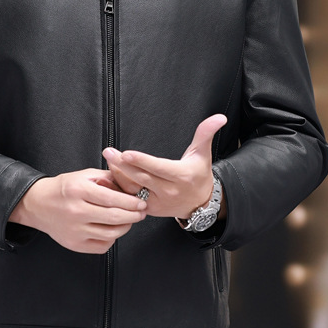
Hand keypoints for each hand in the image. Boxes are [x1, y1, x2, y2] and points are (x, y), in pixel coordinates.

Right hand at [9, 168, 147, 253]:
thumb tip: (130, 185)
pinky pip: (102, 245)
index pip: (112, 198)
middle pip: (114, 217)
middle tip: (142, 212)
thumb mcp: (83, 175)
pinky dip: (112, 238)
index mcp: (78, 190)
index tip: (141, 201)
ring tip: (129, 220)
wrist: (38, 205)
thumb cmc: (63, 189)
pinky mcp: (75, 244)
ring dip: (126, 227)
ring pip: (111, 233)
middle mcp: (76, 211)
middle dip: (134, 215)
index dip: (131, 201)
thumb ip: (107, 178)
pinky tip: (113, 229)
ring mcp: (75, 231)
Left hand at [103, 114, 226, 219]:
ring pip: (133, 189)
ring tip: (108, 160)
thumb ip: (206, 133)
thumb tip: (219, 117)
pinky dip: (120, 187)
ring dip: (118, 175)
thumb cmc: (199, 175)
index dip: (141, 161)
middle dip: (122, 165)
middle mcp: (168, 191)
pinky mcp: (149, 209)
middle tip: (108, 151)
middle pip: (141, 177)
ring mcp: (157, 202)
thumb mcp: (203, 154)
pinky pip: (132, 198)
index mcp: (180, 176)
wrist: (200, 204)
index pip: (158, 168)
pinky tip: (110, 175)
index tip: (126, 153)